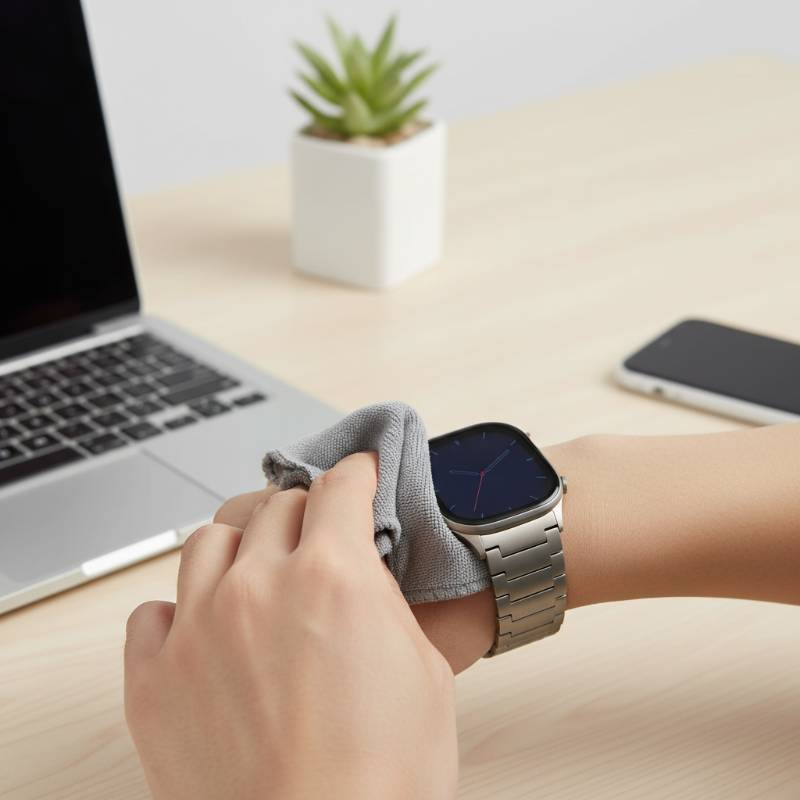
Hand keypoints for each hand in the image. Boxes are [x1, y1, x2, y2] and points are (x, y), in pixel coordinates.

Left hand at [125, 453, 458, 799]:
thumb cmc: (381, 780)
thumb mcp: (423, 671)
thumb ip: (386, 602)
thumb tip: (365, 573)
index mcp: (333, 576)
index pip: (339, 486)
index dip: (356, 474)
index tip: (356, 475)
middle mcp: (260, 587)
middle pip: (275, 505)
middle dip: (303, 511)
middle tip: (316, 535)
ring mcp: (199, 628)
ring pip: (210, 540)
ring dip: (241, 545)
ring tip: (257, 573)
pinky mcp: (155, 679)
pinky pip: (153, 611)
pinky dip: (181, 609)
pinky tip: (204, 629)